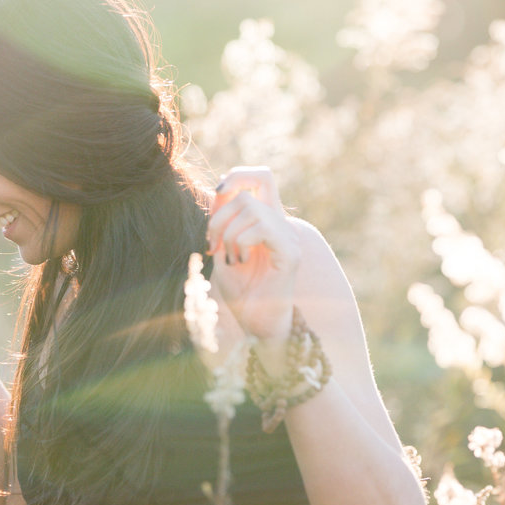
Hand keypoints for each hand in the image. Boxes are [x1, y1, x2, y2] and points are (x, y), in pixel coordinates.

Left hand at [206, 166, 298, 342]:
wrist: (259, 327)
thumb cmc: (243, 295)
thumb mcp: (223, 252)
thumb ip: (222, 223)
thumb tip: (218, 190)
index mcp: (266, 221)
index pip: (259, 178)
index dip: (235, 177)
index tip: (215, 201)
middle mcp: (281, 224)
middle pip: (250, 188)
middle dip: (220, 213)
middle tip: (214, 244)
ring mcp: (288, 236)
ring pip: (251, 207)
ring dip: (228, 233)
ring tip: (230, 259)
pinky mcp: (290, 252)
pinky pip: (261, 228)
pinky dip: (241, 242)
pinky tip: (240, 262)